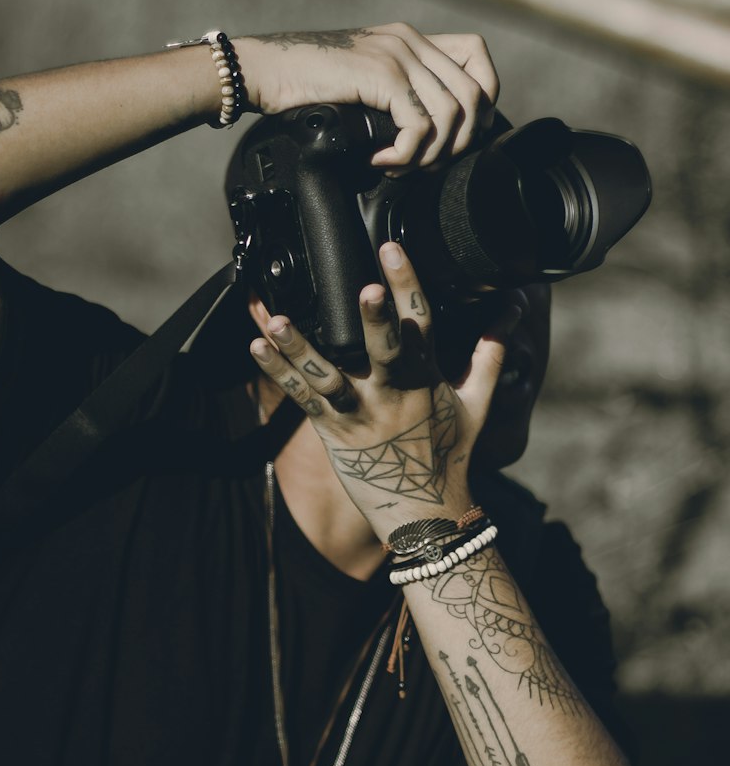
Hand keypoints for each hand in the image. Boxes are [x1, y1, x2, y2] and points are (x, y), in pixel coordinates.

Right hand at [235, 23, 498, 167]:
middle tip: (425, 165)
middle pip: (476, 93)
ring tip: (401, 167)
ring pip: (452, 114)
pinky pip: (419, 127)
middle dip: (460, 143)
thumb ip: (395, 93)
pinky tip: (380, 162)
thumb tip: (427, 135)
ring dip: (431, 154)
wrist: (262, 71)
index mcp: (410, 39)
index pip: (477, 57)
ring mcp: (397, 55)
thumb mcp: (361, 83)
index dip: (484, 100)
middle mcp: (410, 41)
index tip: (457, 135)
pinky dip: (406, 156)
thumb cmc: (301, 85)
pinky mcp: (380, 75)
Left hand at [249, 242, 517, 539]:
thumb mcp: (478, 406)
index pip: (422, 324)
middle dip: (376, 321)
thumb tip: (509, 314)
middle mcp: (393, 395)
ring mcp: (359, 415)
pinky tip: (256, 346)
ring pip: (328, 376)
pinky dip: (278, 372)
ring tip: (276, 320)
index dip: (408, 285)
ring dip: (300, 347)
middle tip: (366, 288)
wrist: (425, 517)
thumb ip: (489, 357)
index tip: (393, 248)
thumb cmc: (450, 457)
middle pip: (385, 351)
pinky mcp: (331, 433)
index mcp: (428, 380)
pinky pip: (300, 399)